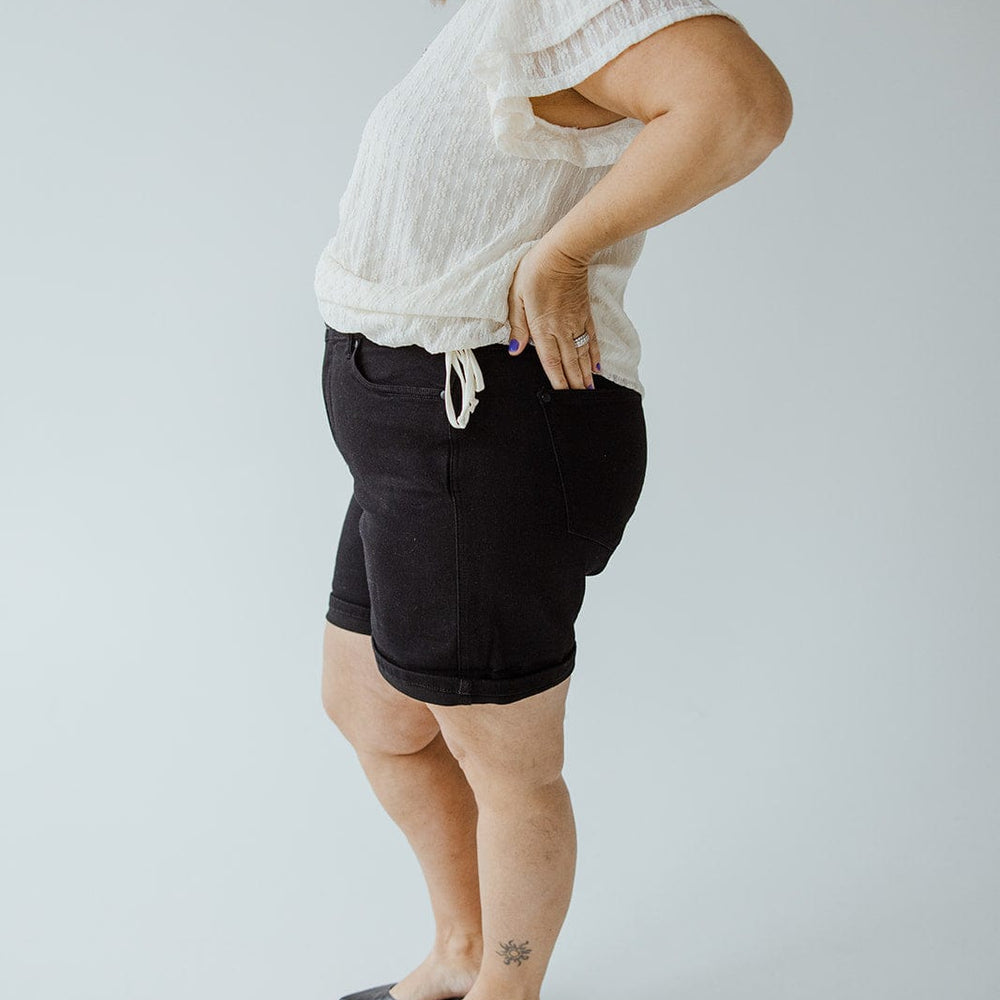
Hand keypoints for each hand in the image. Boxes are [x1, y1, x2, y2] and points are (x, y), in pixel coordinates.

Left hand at [506, 240, 600, 388]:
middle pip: (570, 362)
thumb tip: (515, 351)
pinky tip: (597, 366)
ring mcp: (577, 321)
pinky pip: (592, 339)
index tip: (562, 395)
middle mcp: (562, 329)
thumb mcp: (516, 296)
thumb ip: (517, 326)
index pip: (550, 361)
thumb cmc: (536, 270)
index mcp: (543, 327)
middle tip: (579, 401)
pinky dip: (595, 354)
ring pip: (583, 354)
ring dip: (586, 374)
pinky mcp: (585, 312)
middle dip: (575, 383)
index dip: (557, 380)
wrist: (565, 251)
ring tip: (589, 390)